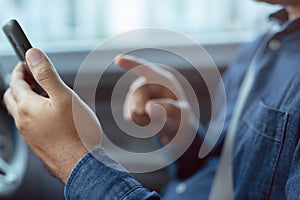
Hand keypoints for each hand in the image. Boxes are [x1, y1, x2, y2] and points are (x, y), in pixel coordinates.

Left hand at [3, 48, 101, 182]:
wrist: (80, 164)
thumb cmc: (76, 132)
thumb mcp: (64, 97)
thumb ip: (47, 75)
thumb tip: (33, 55)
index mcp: (28, 106)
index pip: (15, 82)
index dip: (20, 70)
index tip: (25, 63)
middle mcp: (24, 121)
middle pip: (13, 97)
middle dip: (19, 84)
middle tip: (31, 78)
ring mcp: (29, 134)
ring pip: (20, 111)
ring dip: (25, 99)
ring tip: (42, 95)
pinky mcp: (37, 143)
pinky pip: (28, 123)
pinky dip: (32, 113)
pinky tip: (49, 115)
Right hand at [115, 55, 197, 148]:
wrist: (177, 126)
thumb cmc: (181, 116)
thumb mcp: (181, 113)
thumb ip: (170, 109)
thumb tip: (149, 107)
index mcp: (163, 80)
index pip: (145, 69)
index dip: (131, 64)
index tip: (118, 60)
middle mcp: (150, 84)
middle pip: (137, 91)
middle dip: (139, 105)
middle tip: (144, 115)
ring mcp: (140, 94)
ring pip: (131, 104)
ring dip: (142, 117)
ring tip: (157, 122)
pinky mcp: (134, 105)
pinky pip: (129, 113)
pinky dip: (138, 121)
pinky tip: (148, 123)